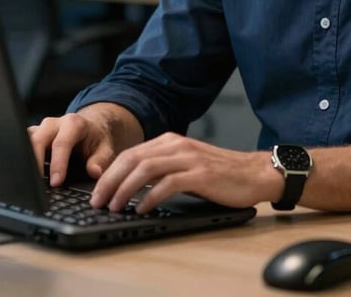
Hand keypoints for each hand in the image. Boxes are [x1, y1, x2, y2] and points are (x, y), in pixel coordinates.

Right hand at [28, 103, 141, 186]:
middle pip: (38, 139)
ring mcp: (41, 128)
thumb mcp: (105, 149)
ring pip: (26, 141)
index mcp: (73, 123)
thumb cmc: (96, 139)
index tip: (56, 182)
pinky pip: (22, 145)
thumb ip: (100, 160)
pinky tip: (23, 175)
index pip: (62, 143)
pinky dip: (21, 159)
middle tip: (35, 184)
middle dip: (35, 162)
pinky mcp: (33, 136)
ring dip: (24, 160)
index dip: (58, 163)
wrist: (91, 127)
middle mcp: (54, 123)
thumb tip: (94, 172)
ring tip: (26, 181)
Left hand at [90, 132, 282, 214]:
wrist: (253, 173)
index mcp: (171, 141)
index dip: (110, 172)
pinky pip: (167, 184)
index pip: (131, 153)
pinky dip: (150, 197)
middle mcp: (177, 145)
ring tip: (114, 207)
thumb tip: (131, 186)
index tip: (97, 191)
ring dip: (125, 189)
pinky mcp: (200, 174)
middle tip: (97, 200)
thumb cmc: (220, 173)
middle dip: (110, 180)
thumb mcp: (186, 164)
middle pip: (133, 158)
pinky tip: (141, 209)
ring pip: (146, 169)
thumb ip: (162, 168)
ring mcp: (189, 158)